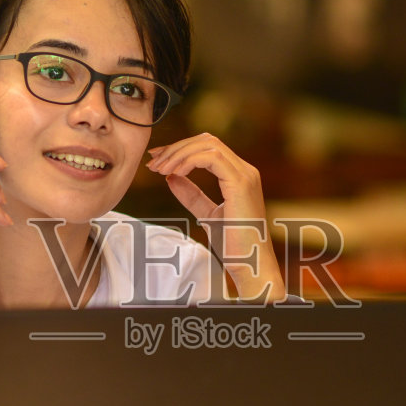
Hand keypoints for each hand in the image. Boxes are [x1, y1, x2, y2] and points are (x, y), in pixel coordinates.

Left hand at [147, 134, 285, 301]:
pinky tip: (174, 173)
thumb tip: (171, 178)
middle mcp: (246, 171)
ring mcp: (246, 175)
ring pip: (209, 145)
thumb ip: (192, 195)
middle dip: (177, 148)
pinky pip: (211, 158)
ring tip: (159, 169)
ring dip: (179, 154)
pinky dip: (189, 161)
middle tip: (153, 162)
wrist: (251, 264)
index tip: (157, 160)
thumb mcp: (208, 215)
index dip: (180, 149)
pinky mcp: (241, 183)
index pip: (208, 148)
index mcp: (240, 176)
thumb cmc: (234, 245)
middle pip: (207, 141)